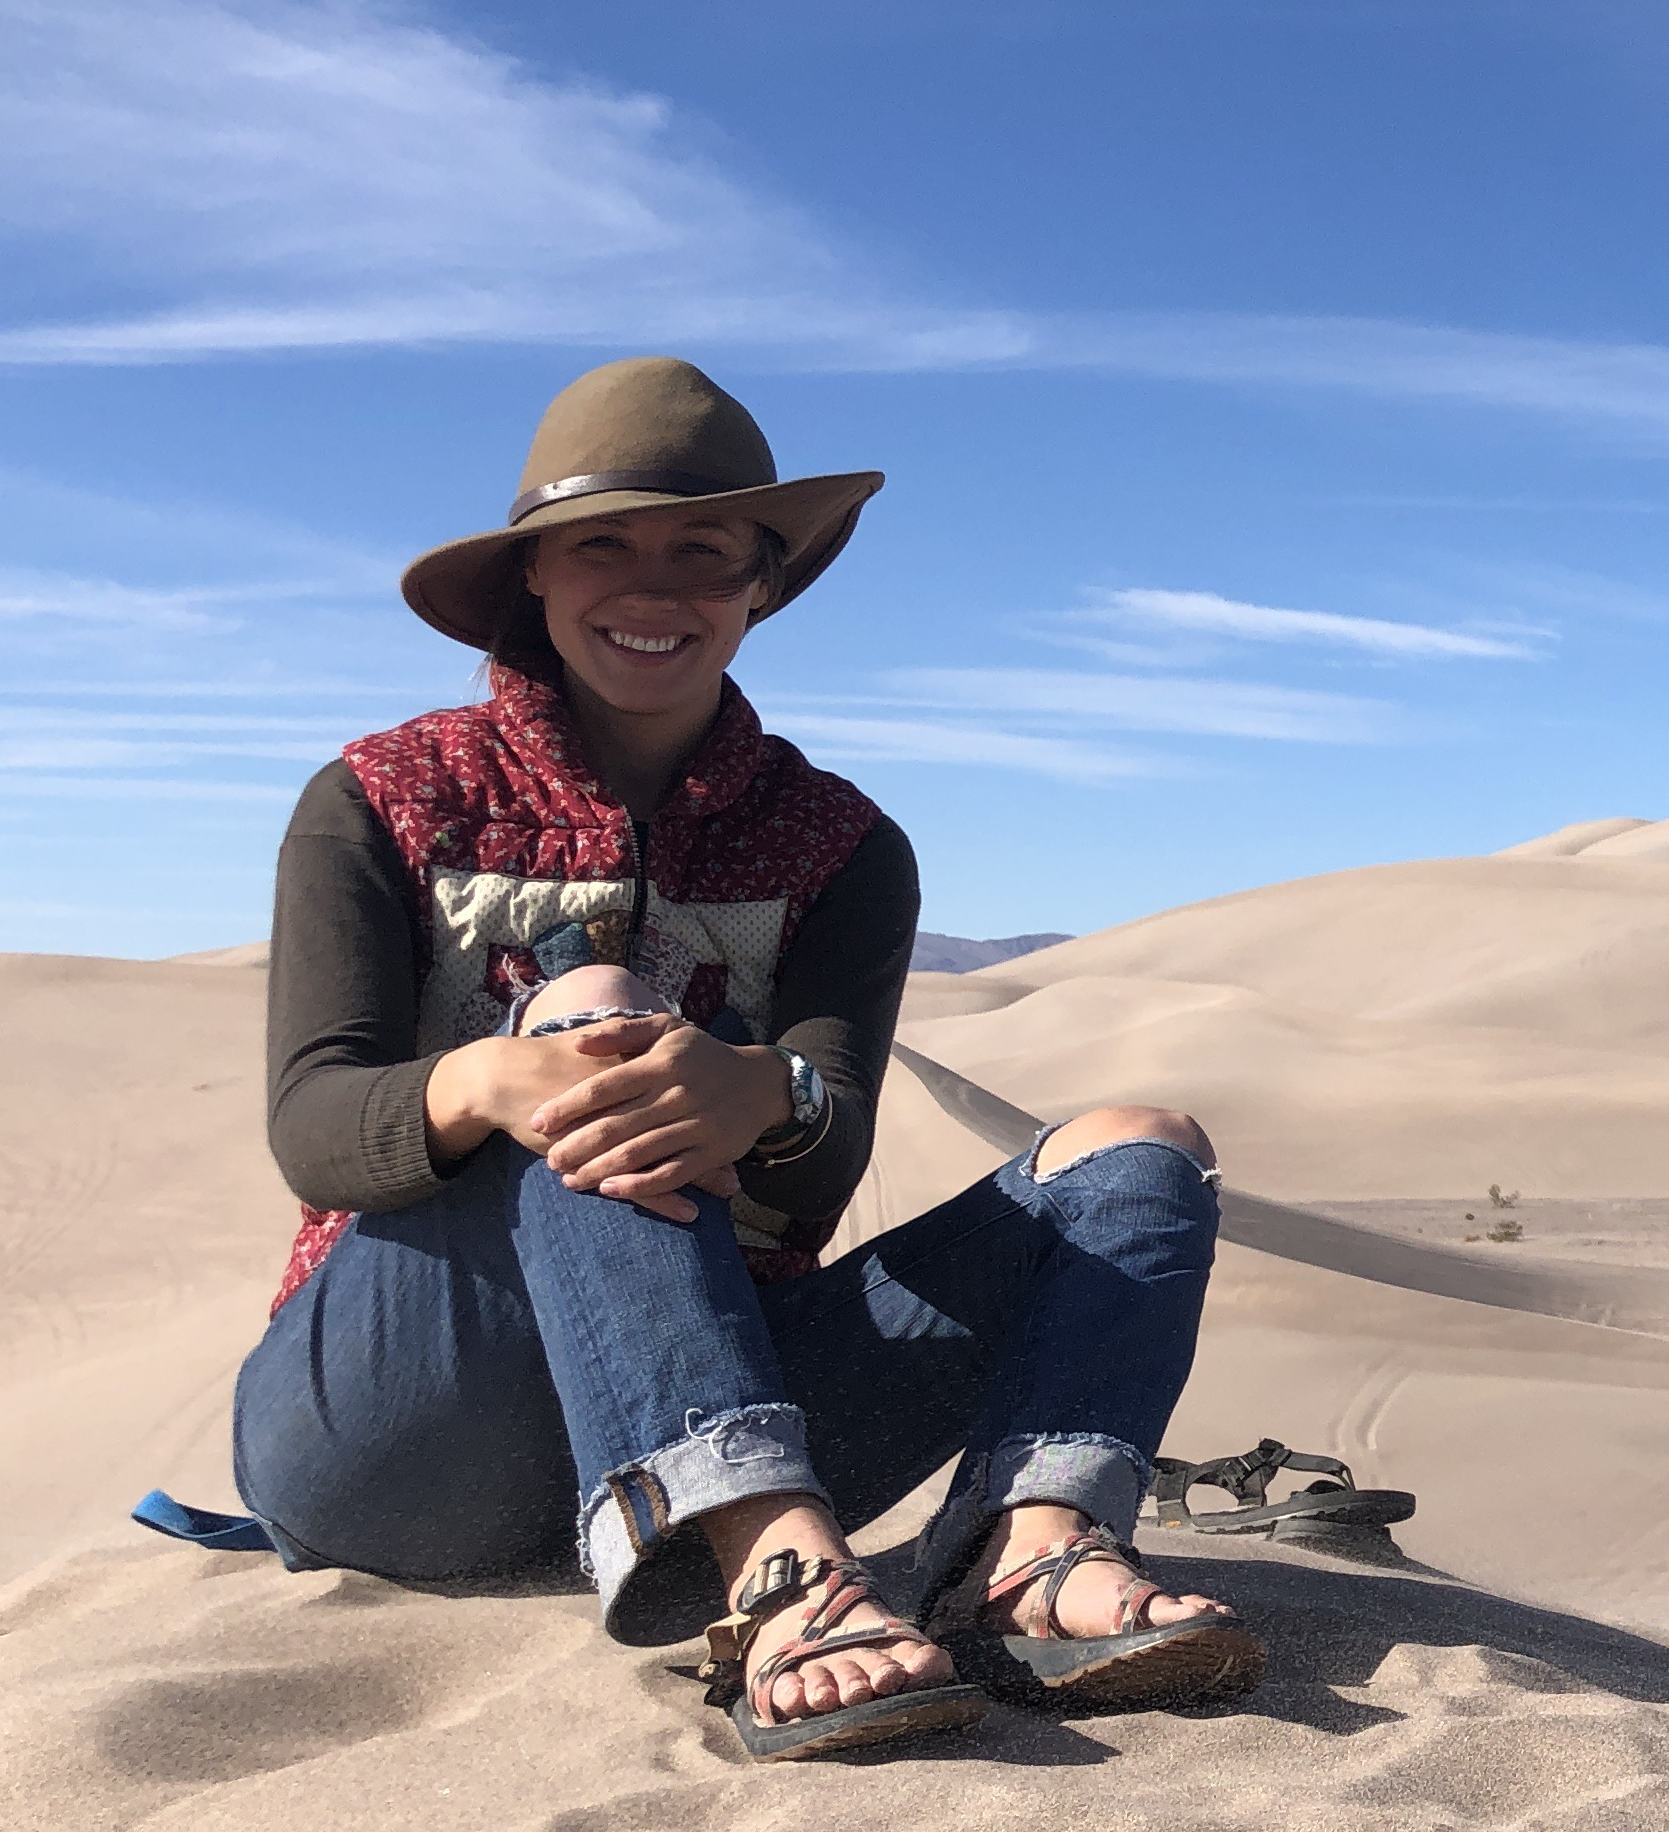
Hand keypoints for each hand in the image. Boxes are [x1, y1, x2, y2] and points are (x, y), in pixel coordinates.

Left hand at [530, 1025, 791, 1221]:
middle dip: (577, 1146)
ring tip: (570, 1180)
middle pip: (616, 1125)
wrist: (759, 1082)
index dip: (568, 1106)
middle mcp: (677, 1094)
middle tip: (549, 1160)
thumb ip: (620, 1033)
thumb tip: (576, 1043)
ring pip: (639, 1154)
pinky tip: (612, 1189)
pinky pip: (672, 1173)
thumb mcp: (666, 1029)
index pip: (605, 1086)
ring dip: (599, 1170)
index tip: (538, 1121)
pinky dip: (640, 1185)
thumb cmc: (702, 1054)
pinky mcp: (712, 1152)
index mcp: (661, 1063)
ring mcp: (696, 1124)